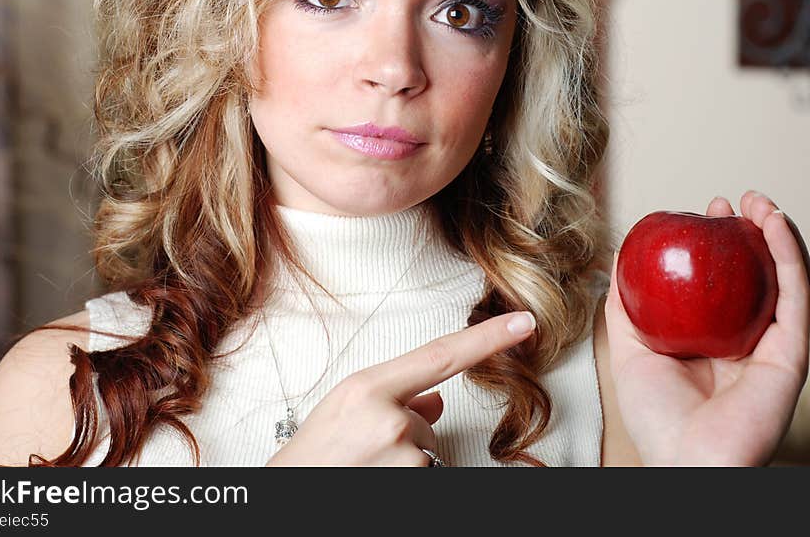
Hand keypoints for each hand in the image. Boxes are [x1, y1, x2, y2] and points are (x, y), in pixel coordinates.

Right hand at [264, 310, 536, 465]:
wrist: (291, 492)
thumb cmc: (310, 458)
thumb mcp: (344, 411)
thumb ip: (391, 397)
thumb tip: (436, 400)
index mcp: (366, 388)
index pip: (441, 356)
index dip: (487, 338)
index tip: (522, 323)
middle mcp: (390, 419)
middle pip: (427, 421)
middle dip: (404, 434)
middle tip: (361, 450)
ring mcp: (404, 457)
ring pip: (427, 453)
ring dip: (403, 461)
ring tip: (362, 466)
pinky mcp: (414, 482)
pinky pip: (426, 474)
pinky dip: (406, 476)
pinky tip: (373, 475)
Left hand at [605, 190, 809, 465]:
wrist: (683, 457)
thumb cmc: (655, 415)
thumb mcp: (629, 349)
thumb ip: (626, 308)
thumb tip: (617, 261)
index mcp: (710, 339)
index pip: (719, 283)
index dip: (714, 247)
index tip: (698, 216)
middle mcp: (744, 339)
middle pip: (753, 275)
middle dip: (745, 234)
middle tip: (728, 202)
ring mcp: (769, 344)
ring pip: (781, 278)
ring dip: (774, 234)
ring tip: (755, 201)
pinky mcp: (789, 351)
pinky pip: (795, 295)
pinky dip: (789, 255)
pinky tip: (774, 224)